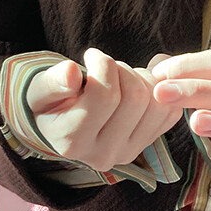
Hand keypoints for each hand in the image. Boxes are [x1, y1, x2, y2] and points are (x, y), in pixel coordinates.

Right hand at [25, 49, 183, 169]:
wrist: (59, 121)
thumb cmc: (49, 101)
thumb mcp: (39, 90)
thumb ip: (52, 82)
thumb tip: (70, 72)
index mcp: (73, 142)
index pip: (105, 97)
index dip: (103, 65)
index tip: (91, 56)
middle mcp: (104, 154)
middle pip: (135, 99)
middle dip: (123, 69)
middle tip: (106, 65)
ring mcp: (129, 152)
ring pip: (157, 104)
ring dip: (142, 78)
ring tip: (120, 75)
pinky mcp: (148, 144)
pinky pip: (171, 112)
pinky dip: (160, 89)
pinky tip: (137, 82)